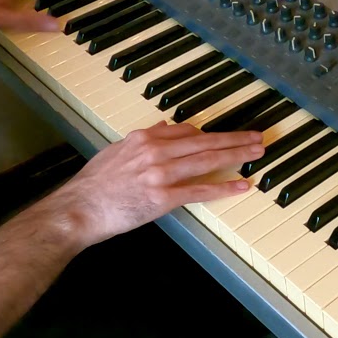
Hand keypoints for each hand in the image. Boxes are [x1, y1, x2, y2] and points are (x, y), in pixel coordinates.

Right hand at [31, 122, 264, 248]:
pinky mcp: (163, 198)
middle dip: (235, 139)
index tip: (228, 137)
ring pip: (207, 161)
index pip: (187, 132)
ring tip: (256, 154)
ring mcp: (161, 174)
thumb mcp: (117, 151)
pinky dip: (223, 187)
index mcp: (145, 139)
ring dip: (236, 156)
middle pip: (205, 142)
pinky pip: (200, 190)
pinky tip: (241, 185)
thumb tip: (163, 128)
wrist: (79, 209)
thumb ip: (143, 140)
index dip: (212, 135)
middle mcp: (156, 151)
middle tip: (258, 138)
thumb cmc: (94, 184)